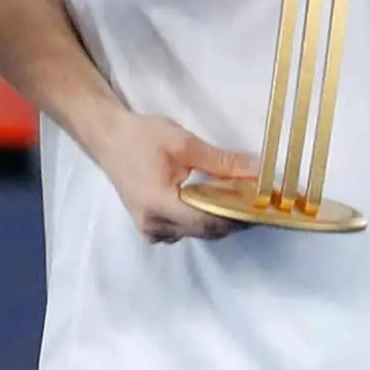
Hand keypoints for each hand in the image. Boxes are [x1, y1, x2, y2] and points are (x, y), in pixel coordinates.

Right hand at [87, 109, 258, 242]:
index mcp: (159, 203)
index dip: (237, 215)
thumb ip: (221, 161)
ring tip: (241, 200)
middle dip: (234, 218)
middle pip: (205, 230)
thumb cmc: (143, 136)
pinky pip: (184, 231)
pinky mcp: (150, 227)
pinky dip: (202, 220)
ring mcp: (150, 229)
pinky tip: (214, 203)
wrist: (108, 137)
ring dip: (220, 220)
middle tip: (258, 201)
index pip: (208, 220)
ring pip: (196, 233)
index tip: (261, 205)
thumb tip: (257, 170)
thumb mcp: (184, 143)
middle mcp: (153, 224)